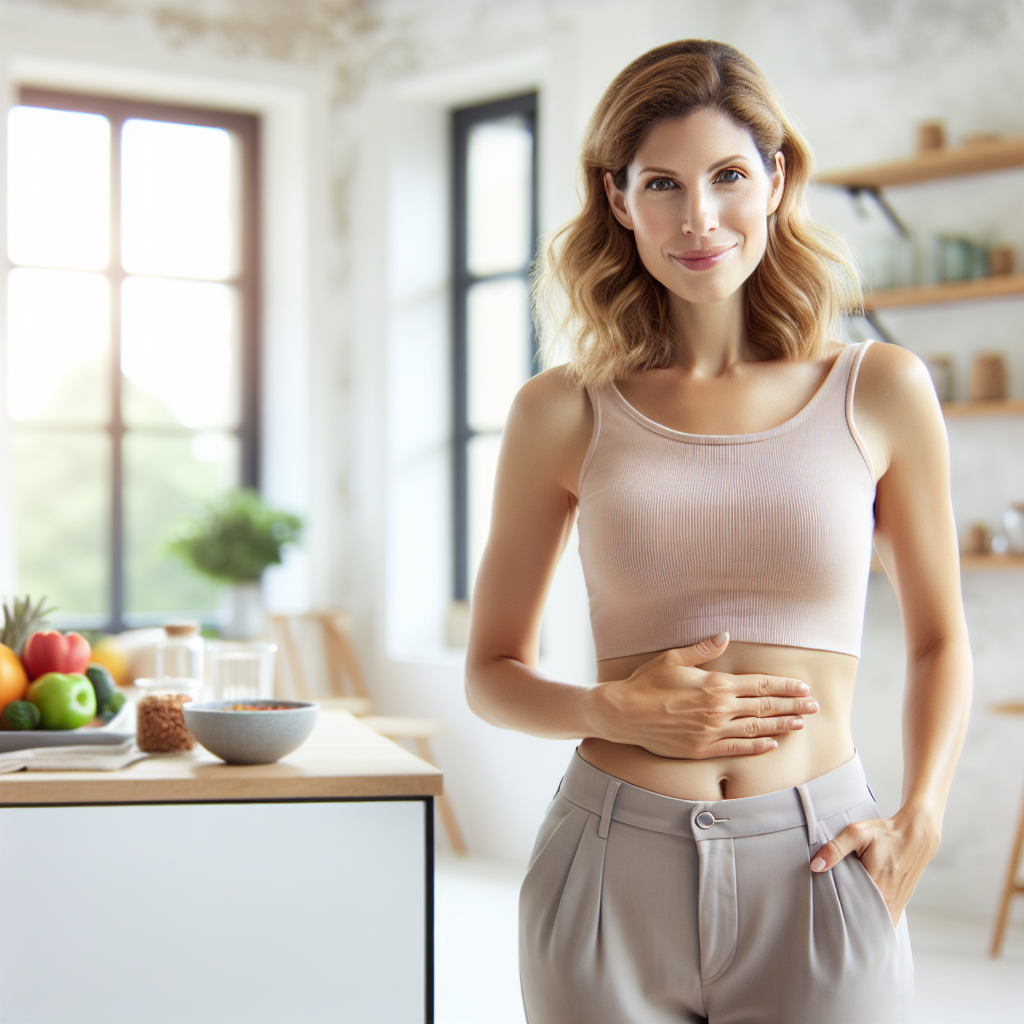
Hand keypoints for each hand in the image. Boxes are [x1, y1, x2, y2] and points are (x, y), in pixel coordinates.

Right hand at [588, 632, 818, 758]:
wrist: (624, 714)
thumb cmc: (647, 683)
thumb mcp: (674, 658)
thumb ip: (703, 649)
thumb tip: (726, 636)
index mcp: (715, 684)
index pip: (760, 684)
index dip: (784, 686)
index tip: (803, 688)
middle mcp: (719, 709)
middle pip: (764, 706)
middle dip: (792, 706)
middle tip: (814, 707)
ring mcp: (712, 732)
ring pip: (756, 728)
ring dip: (781, 726)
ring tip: (800, 725)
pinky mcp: (702, 749)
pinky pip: (737, 749)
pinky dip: (757, 746)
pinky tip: (772, 744)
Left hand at [810, 806, 940, 923]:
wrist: (917, 835)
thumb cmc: (887, 833)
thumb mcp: (857, 833)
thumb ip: (835, 849)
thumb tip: (816, 866)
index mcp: (877, 887)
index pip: (853, 912)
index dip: (838, 915)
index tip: (825, 913)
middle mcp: (889, 902)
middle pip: (863, 921)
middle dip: (848, 921)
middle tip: (831, 916)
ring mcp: (897, 905)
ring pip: (875, 922)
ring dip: (861, 920)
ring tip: (844, 914)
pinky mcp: (900, 903)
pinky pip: (883, 917)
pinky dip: (872, 916)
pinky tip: (859, 908)